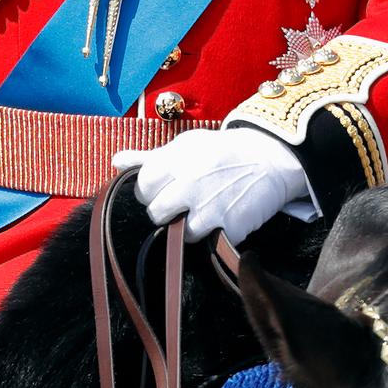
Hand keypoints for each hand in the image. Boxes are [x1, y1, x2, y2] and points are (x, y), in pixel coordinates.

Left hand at [112, 127, 314, 244]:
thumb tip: (117, 161)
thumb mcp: (187, 145)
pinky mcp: (230, 226)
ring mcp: (210, 206)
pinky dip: (212, 236)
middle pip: (156, 214)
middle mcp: (190, 182)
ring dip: (187, 228)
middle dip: (165, 212)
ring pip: (178, 233)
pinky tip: (220, 219)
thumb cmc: (223, 152)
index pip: (143, 187)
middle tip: (180, 205)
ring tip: (202, 213)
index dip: (150, 192)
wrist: (270, 158)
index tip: (162, 191)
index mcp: (177, 159)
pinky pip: (207, 242)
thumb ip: (151, 157)